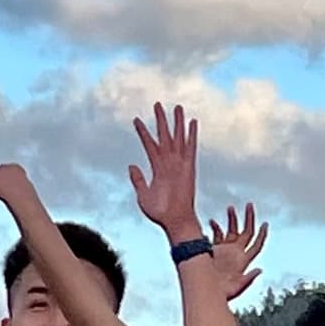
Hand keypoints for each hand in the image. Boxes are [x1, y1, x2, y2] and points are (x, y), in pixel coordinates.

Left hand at [128, 101, 201, 237]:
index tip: (136, 119)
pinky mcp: (189, 167)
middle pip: (165, 136)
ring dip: (177, 122)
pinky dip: (191, 135)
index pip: (150, 145)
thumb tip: (131, 165)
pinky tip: (192, 122)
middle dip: (161, 120)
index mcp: (157, 168)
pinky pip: (190, 148)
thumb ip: (138, 180)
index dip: (143, 132)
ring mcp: (179, 163)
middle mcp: (169, 163)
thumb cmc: (160, 212)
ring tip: (177, 106)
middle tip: (157, 104)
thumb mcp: (142, 195)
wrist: (174, 221)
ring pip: (178, 138)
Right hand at [207, 202, 267, 300]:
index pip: (256, 245)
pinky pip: (217, 234)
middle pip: (247, 233)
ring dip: (233, 219)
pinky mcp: (215, 249)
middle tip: (249, 205)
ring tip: (230, 208)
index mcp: (243, 261)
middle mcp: (236, 254)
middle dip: (249, 218)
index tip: (265, 224)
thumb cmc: (220, 294)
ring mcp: (226, 250)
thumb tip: (259, 270)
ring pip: (232, 231)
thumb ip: (247, 280)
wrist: (203, 291)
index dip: (262, 235)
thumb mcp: (235, 289)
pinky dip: (216, 227)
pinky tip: (212, 222)